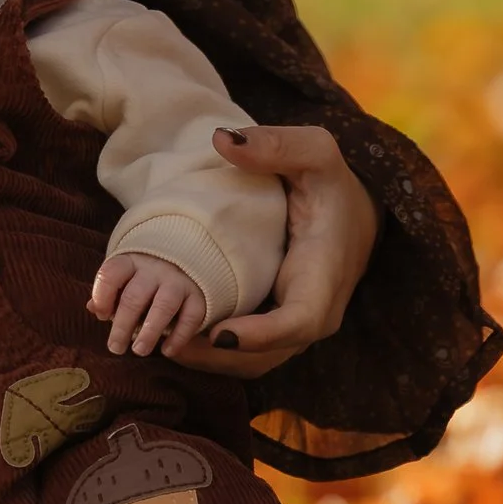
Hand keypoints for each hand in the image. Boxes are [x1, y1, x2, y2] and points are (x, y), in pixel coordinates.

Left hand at [87, 250, 209, 358]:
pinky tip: (167, 351)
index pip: (111, 274)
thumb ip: (109, 294)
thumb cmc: (145, 279)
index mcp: (131, 263)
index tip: (101, 315)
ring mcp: (178, 281)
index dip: (102, 296)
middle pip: (134, 297)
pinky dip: (179, 336)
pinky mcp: (198, 296)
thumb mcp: (125, 279)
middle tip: (115, 348)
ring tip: (139, 350)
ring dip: (150, 332)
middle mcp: (155, 269)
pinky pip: (191, 317)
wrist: (186, 263)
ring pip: (163, 306)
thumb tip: (93, 308)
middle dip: (122, 325)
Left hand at [163, 124, 380, 379]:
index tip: (218, 334)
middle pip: (262, 357)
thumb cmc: (332, 185)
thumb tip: (222, 140)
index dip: (260, 336)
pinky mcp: (274, 331)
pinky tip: (162, 332)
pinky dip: (202, 351)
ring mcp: (292, 329)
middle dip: (210, 356)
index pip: (299, 322)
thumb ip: (277, 145)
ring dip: (199, 359)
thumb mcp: (315, 154)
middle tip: (155, 338)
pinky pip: (239, 354)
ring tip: (148, 339)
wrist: (354, 215)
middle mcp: (312, 317)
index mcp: (325, 280)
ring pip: (246, 364)